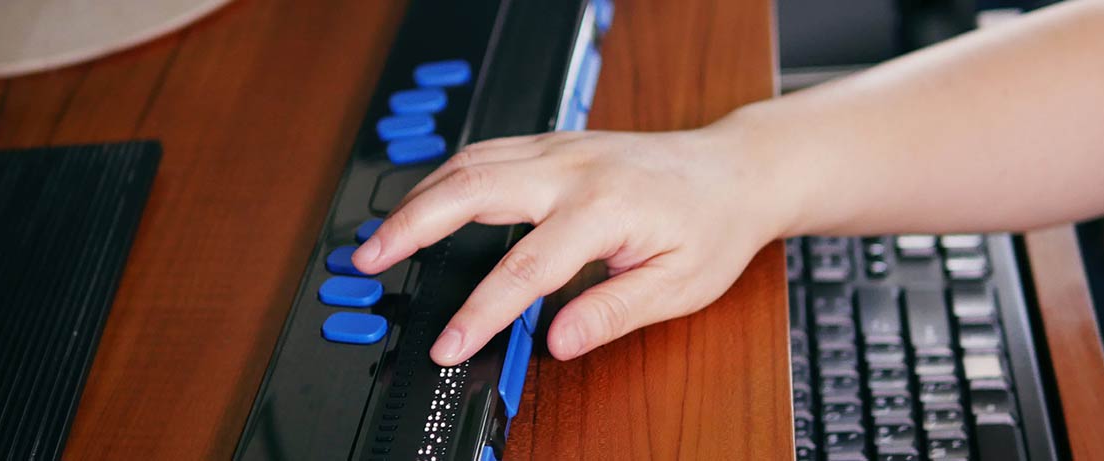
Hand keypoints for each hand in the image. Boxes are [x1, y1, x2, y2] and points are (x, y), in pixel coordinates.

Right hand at [351, 127, 787, 365]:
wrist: (735, 170)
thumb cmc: (711, 227)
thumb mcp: (677, 286)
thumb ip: (612, 313)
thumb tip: (557, 342)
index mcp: (604, 209)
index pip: (524, 268)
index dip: (479, 313)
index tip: (448, 344)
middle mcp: (573, 169)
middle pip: (472, 190)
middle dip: (411, 226)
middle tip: (368, 260)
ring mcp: (559, 149)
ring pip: (470, 162)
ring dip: (418, 197)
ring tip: (380, 237)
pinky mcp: (553, 143)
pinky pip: (485, 152)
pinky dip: (444, 176)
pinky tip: (424, 202)